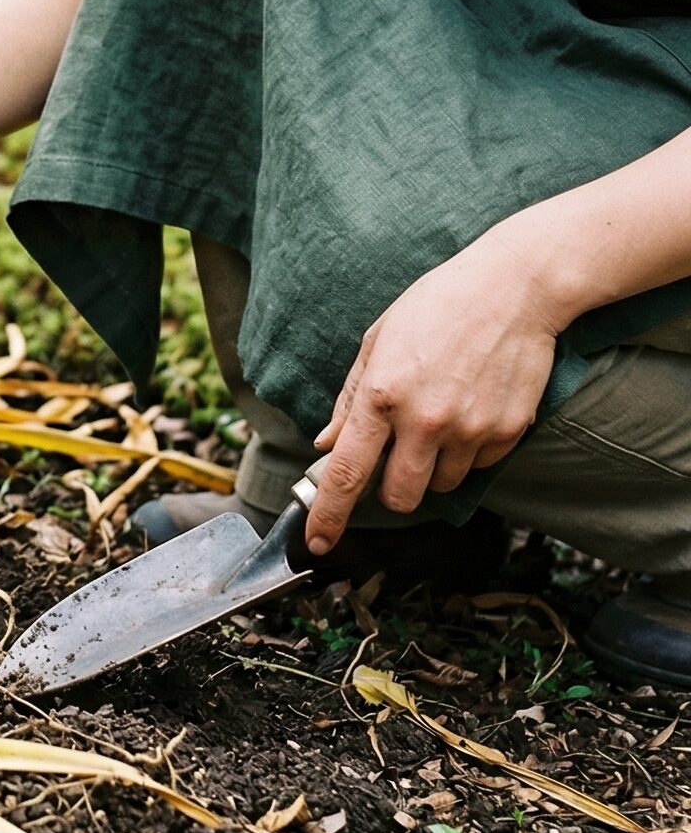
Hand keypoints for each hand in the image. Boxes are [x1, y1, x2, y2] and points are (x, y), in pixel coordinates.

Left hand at [304, 230, 561, 552]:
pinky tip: (471, 409)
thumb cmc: (436, 307)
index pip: (347, 473)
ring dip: (432, 468)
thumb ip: (350, 399)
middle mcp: (425, 421)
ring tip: (439, 417)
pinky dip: (469, 452)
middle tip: (395, 457)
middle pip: (399, 497)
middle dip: (391, 490)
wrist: (512, 289)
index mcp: (381, 396)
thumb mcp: (377, 343)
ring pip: (441, 485)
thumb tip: (328, 444)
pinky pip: (479, 467)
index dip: (328, 515)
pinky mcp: (508, 432)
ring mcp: (471, 430)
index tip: (319, 543)